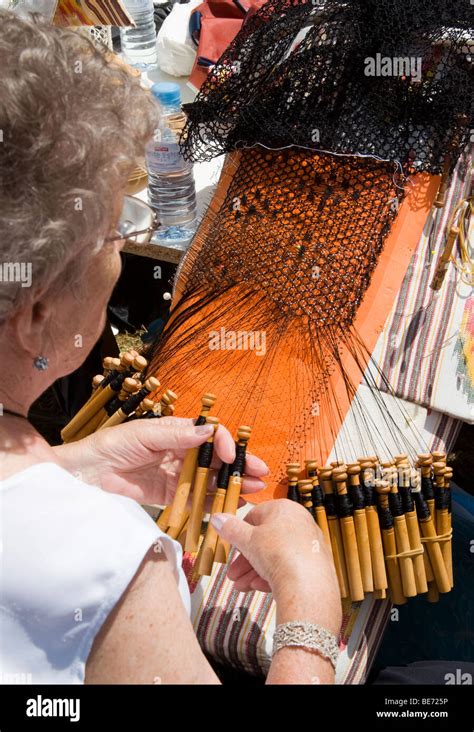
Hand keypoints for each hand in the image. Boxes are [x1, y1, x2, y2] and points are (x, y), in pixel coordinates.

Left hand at [54, 416, 267, 506]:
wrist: (84, 476)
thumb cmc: (110, 446)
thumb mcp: (143, 434)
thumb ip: (176, 435)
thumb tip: (208, 431)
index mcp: (175, 432)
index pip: (209, 434)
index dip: (225, 443)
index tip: (233, 455)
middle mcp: (180, 452)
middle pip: (216, 458)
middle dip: (239, 465)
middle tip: (260, 474)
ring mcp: (176, 475)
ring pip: (210, 479)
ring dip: (231, 484)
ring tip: (252, 491)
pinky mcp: (169, 496)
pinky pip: (195, 499)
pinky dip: (213, 503)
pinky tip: (229, 506)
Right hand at [210, 500, 341, 633]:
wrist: (308, 586)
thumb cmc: (279, 554)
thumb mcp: (247, 539)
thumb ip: (230, 529)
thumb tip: (217, 518)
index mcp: (284, 509)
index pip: (255, 516)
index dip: (240, 534)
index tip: (232, 547)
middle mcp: (299, 522)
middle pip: (265, 540)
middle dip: (245, 560)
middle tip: (233, 574)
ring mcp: (309, 544)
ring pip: (275, 556)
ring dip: (254, 572)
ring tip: (241, 586)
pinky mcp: (315, 564)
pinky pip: (289, 567)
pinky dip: (272, 577)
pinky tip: (259, 587)